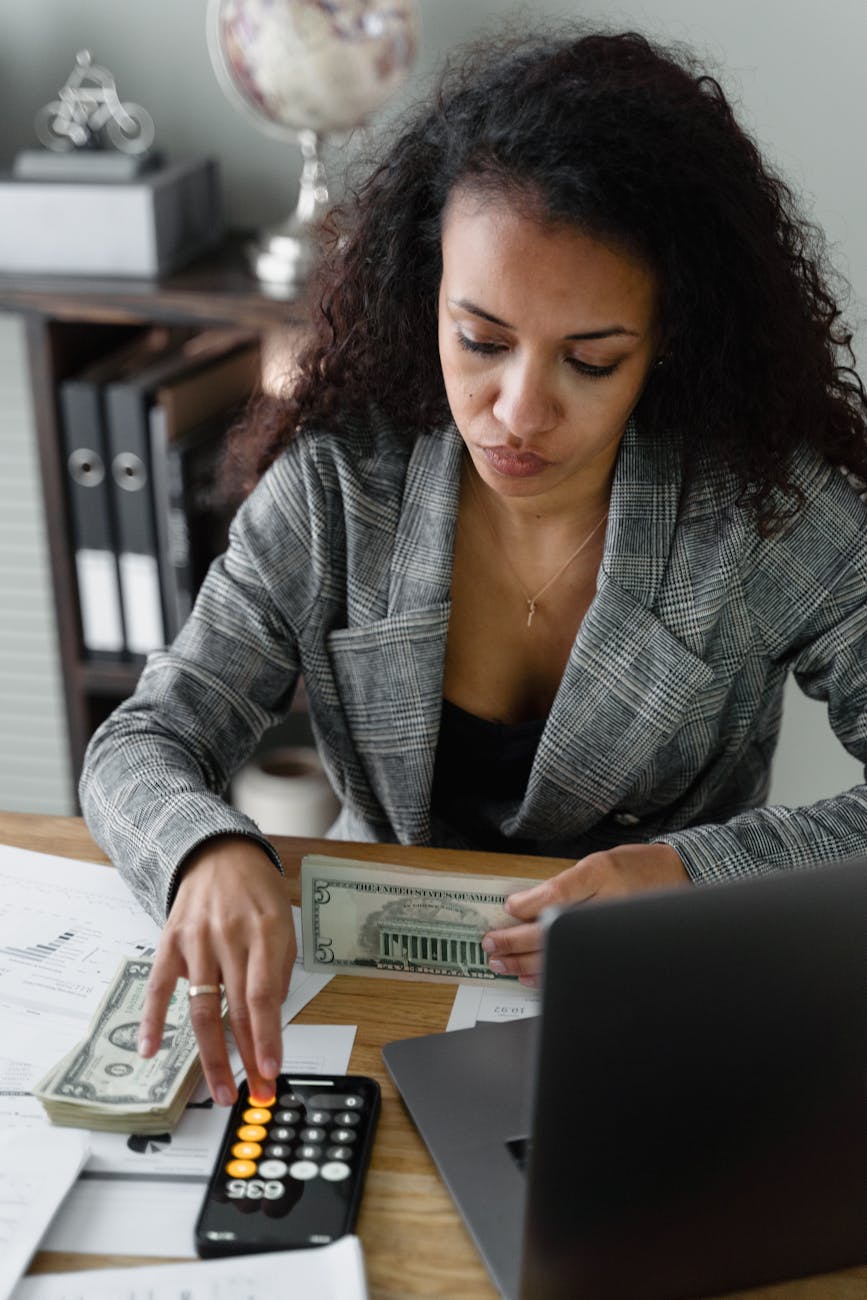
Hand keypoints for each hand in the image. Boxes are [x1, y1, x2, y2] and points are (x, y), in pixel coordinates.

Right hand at [136, 835, 295, 1104]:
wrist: (217, 853)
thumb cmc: (256, 890)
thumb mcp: (284, 922)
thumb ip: (280, 970)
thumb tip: (271, 1019)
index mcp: (265, 931)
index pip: (264, 995)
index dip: (268, 1036)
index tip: (272, 1070)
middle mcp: (228, 937)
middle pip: (237, 1009)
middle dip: (249, 1057)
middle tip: (258, 1093)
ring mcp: (196, 941)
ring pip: (202, 1008)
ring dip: (212, 1056)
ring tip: (223, 1090)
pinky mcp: (170, 943)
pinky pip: (159, 988)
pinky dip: (153, 1020)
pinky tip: (151, 1050)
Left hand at [482, 843, 688, 986]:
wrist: (679, 881)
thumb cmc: (636, 870)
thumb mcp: (600, 862)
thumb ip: (567, 884)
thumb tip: (524, 907)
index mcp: (603, 874)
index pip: (558, 893)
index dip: (529, 904)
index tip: (508, 908)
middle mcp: (608, 904)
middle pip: (553, 927)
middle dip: (516, 940)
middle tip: (491, 943)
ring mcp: (613, 932)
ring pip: (562, 952)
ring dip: (525, 961)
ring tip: (500, 961)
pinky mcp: (616, 952)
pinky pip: (578, 968)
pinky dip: (550, 974)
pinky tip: (529, 976)